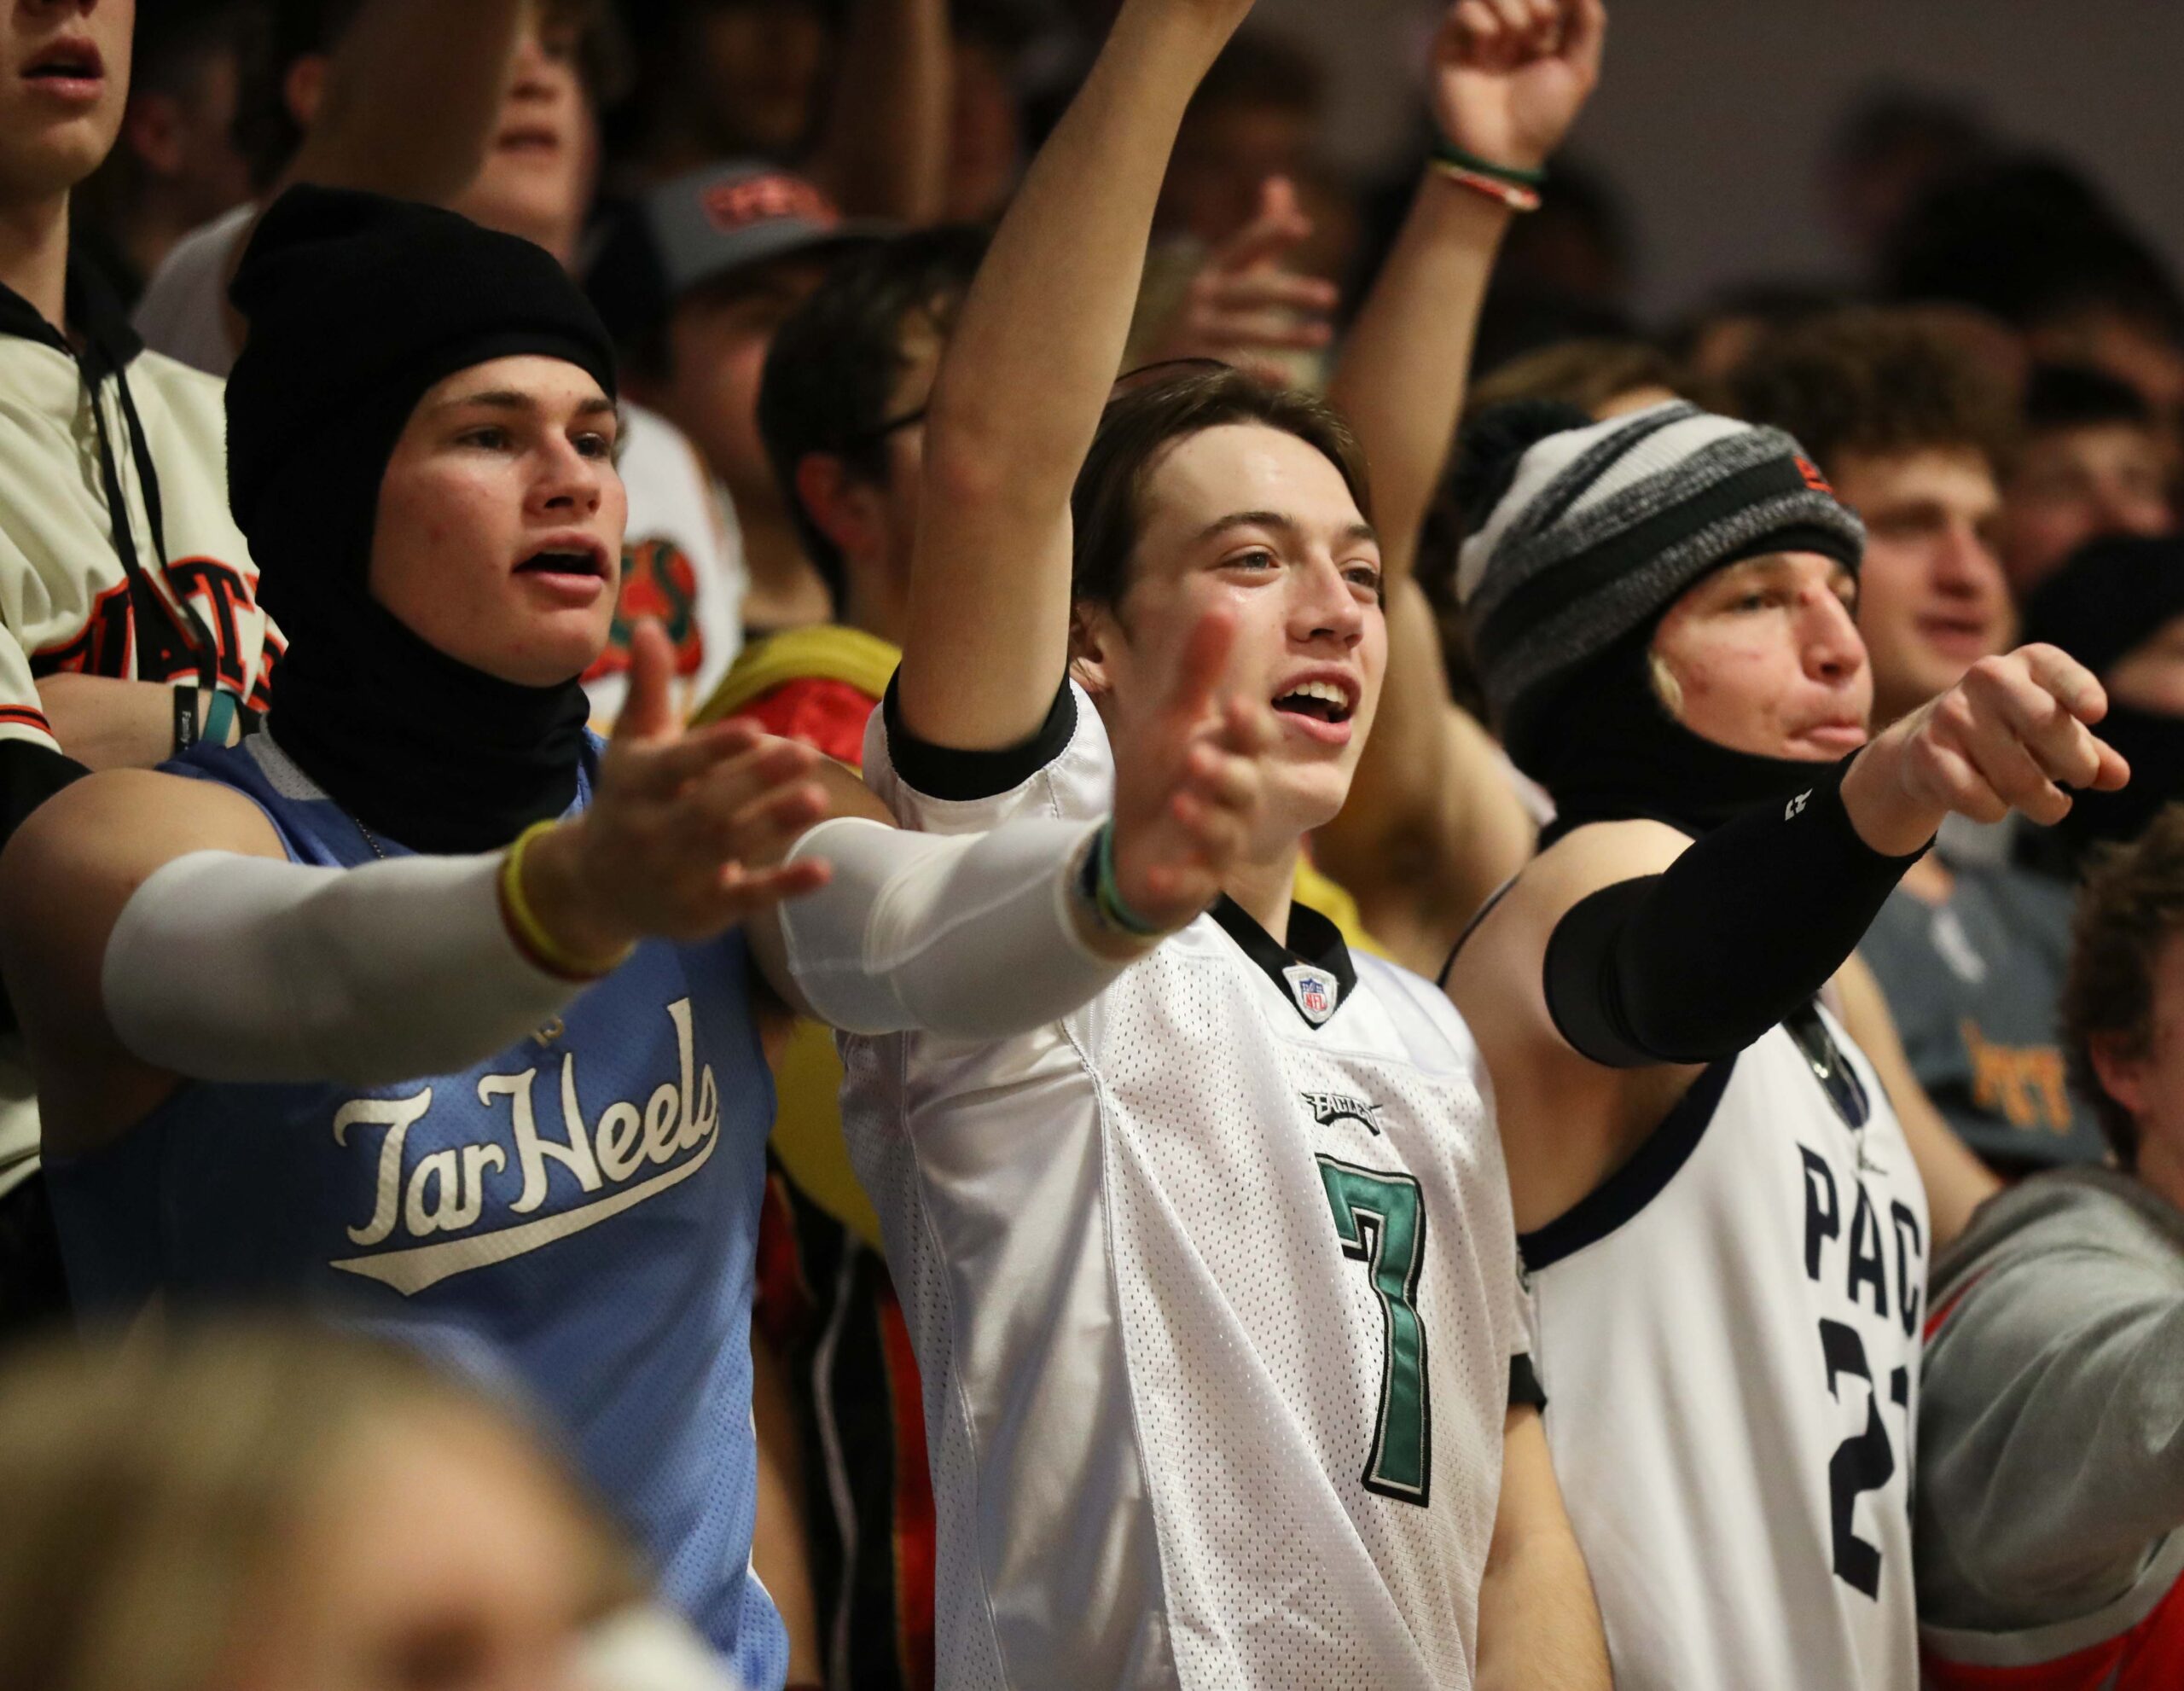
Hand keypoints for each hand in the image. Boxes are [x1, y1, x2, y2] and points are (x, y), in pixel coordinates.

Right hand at [523, 621, 833, 963]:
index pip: (675, 766)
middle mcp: (651, 832)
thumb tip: (651, 623)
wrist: (595, 888)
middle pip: (708, 807)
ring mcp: (677, 875)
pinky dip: (783, 885)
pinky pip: (746, 899)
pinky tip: (823, 869)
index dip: (714, 749)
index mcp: (635, 785)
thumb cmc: (627, 801)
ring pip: (730, 848)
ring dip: (775, 823)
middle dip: (757, 781)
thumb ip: (648, 689)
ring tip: (818, 796)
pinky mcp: (703, 910)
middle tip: (806, 752)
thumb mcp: (631, 747)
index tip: (754, 729)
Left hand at [1106, 606, 1277, 931]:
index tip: (1238, 706)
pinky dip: (1176, 883)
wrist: (1133, 848)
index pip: (1256, 740)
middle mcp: (1234, 803)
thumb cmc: (1161, 778)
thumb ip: (1198, 673)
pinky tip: (1158, 876)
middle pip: (1245, 787)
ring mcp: (1215, 847)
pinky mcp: (1192, 885)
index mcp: (1233, 758)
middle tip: (1198, 756)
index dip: (1252, 727)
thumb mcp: (1173, 723)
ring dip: (1206, 820)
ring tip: (1179, 802)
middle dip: (1226, 773)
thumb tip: (1223, 605)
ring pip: (1226, 835)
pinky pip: (1191, 887)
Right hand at [1146, 177, 1338, 384]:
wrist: (1155, 370)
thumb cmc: (1209, 313)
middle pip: (1251, 292)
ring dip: (1287, 335)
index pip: (1244, 247)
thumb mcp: (1230, 273)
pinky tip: (1288, 378)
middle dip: (1290, 292)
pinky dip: (1258, 373)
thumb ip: (1260, 235)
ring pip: (1246, 332)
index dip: (1270, 235)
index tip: (1303, 227)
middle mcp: (1202, 298)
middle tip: (1331, 296)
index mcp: (1214, 272)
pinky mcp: (1193, 369)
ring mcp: (1196, 334)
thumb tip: (1280, 183)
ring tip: (1325, 336)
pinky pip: (1231, 369)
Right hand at [1433, 0, 1605, 173]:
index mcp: (1539, 34)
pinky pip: (1462, 8)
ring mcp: (1478, 38)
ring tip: (1515, 35)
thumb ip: (1589, 25)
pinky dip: (1480, 19)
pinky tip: (1489, 43)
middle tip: (1540, 27)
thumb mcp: (1579, 71)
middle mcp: (1507, 31)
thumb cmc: (1541, 118)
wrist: (1501, 151)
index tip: (1555, 22)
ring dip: (1510, 4)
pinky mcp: (1450, 47)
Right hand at [1842, 644, 2130, 855]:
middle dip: (2076, 763)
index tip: (2096, 714)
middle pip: (2045, 723)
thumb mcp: (2053, 737)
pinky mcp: (1926, 750)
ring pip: (2016, 776)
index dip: (2079, 690)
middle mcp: (1987, 677)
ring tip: (2047, 804)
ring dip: (2043, 803)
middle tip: (2082, 780)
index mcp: (2026, 664)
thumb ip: (2090, 753)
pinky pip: (1977, 798)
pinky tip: (1995, 805)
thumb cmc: (2008, 735)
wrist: (1925, 747)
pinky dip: (1995, 812)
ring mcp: (1952, 712)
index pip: (2057, 669)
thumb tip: (2118, 776)